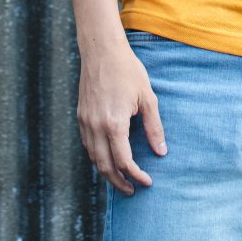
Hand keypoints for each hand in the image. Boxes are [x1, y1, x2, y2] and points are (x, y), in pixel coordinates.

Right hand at [77, 38, 166, 194]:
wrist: (102, 51)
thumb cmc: (127, 70)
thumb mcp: (147, 97)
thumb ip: (154, 127)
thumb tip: (161, 152)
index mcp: (114, 123)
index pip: (124, 161)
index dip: (136, 175)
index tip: (146, 182)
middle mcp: (96, 127)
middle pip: (105, 167)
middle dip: (119, 182)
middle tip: (132, 190)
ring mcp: (86, 122)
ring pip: (93, 158)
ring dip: (107, 171)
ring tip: (121, 176)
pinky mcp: (81, 116)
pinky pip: (87, 145)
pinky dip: (97, 156)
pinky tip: (108, 156)